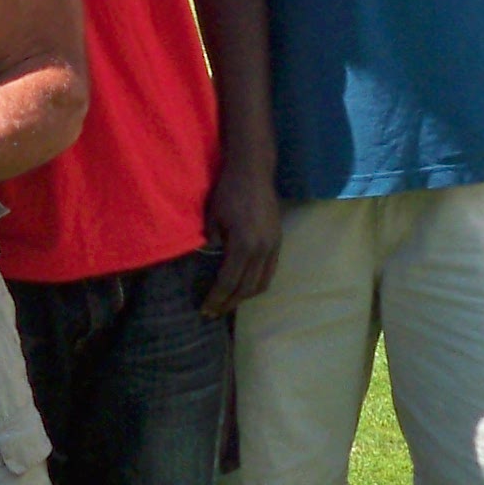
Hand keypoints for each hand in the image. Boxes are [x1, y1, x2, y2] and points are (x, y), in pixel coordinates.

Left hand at [199, 160, 282, 316]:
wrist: (254, 171)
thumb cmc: (228, 192)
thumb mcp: (213, 219)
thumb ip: (213, 244)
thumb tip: (211, 262)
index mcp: (244, 246)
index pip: (228, 282)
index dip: (216, 299)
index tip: (205, 310)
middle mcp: (262, 251)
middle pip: (246, 288)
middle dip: (229, 303)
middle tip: (214, 312)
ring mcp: (273, 246)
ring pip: (262, 283)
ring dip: (245, 297)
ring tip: (229, 302)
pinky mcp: (278, 241)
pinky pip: (270, 271)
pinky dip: (257, 284)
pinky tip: (245, 286)